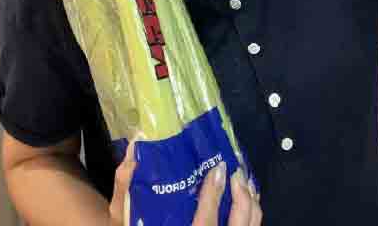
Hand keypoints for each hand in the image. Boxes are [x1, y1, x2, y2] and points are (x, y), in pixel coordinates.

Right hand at [109, 142, 261, 225]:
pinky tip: (245, 202)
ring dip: (251, 202)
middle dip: (242, 193)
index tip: (218, 167)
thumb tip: (132, 158)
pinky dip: (251, 214)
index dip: (214, 193)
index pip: (206, 221)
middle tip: (234, 171)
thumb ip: (126, 192)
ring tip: (242, 183)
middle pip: (240, 219)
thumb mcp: (125, 220)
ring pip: (251, 225)